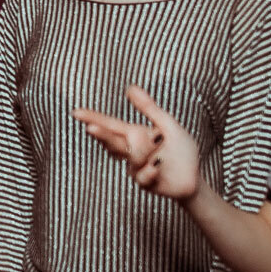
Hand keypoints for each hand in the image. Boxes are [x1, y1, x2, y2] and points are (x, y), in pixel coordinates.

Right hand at [74, 86, 201, 203]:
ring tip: (161, 146)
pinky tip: (159, 166)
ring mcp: (135, 168)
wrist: (194, 177)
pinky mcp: (145, 184)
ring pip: (133, 156)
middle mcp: (130, 151)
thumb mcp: (167, 125)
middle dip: (101, 135)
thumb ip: (149, 108)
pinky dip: (152, 169)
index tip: (76, 112)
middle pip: (111, 142)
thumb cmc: (180, 149)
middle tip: (91, 128)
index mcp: (134, 134)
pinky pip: (143, 175)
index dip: (93, 119)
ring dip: (147, 149)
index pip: (110, 125)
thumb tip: (130, 87)